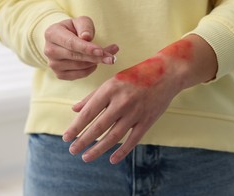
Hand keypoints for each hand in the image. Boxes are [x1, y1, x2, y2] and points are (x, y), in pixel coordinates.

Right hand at [44, 16, 118, 79]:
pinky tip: (95, 62)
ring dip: (96, 62)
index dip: (87, 48)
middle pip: (76, 56)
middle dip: (96, 57)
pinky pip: (79, 75)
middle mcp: (49, 50)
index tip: (101, 51)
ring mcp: (53, 64)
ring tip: (108, 56)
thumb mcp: (80, 21)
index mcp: (52, 34)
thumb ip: (85, 26)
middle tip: (112, 57)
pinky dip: (90, 69)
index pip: (71, 43)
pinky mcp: (59, 74)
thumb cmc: (74, 29)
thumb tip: (86, 37)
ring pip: (79, 66)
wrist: (64, 39)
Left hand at [62, 54, 181, 163]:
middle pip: (99, 127)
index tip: (66, 137)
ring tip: (86, 157)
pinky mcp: (147, 120)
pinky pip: (132, 140)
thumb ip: (93, 96)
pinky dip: (122, 151)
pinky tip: (111, 159)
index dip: (76, 126)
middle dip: (83, 141)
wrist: (166, 73)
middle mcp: (122, 102)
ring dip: (98, 149)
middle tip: (72, 150)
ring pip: (114, 136)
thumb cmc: (136, 75)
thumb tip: (75, 109)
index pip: (89, 112)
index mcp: (110, 89)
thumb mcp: (113, 80)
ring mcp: (136, 113)